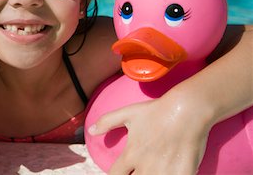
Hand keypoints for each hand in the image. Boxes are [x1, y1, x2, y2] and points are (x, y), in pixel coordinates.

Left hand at [88, 95, 209, 174]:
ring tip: (153, 171)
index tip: (122, 172)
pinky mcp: (183, 174)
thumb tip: (91, 130)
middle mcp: (146, 166)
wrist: (187, 110)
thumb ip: (107, 121)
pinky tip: (170, 172)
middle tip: (138, 171)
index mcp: (131, 154)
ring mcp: (165, 172)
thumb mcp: (128, 113)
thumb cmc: (157, 111)